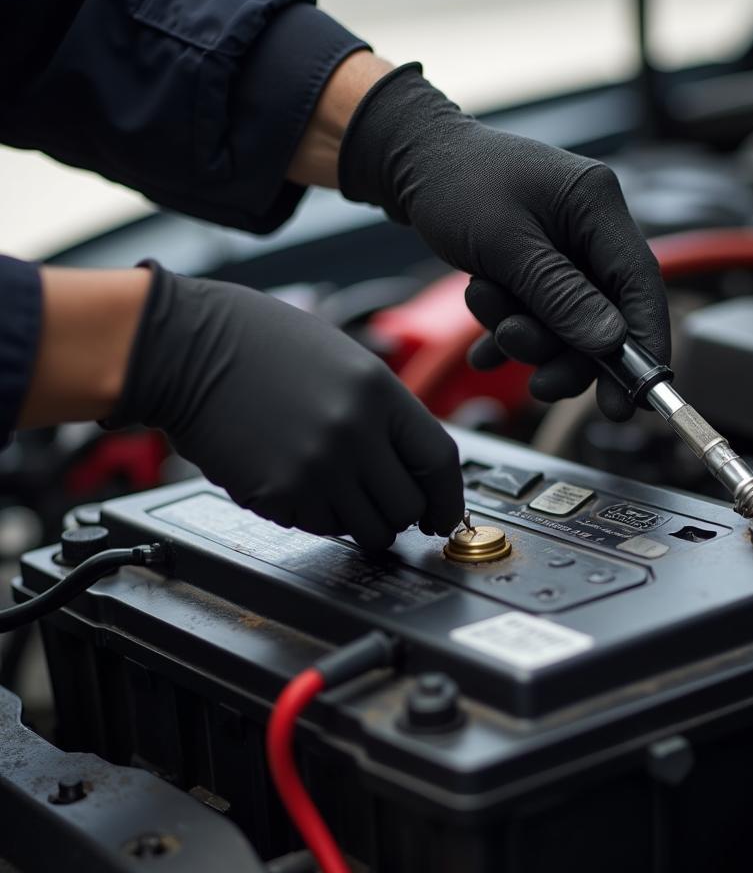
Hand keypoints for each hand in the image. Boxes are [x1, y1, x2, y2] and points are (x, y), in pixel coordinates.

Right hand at [106, 264, 463, 547]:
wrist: (184, 348)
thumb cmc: (259, 343)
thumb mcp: (344, 360)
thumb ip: (385, 412)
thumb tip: (414, 465)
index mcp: (377, 392)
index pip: (440, 461)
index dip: (448, 497)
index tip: (444, 514)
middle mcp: (353, 433)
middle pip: (409, 506)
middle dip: (402, 513)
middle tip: (384, 503)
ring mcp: (316, 468)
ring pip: (368, 529)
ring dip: (360, 520)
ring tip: (336, 488)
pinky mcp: (278, 495)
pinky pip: (320, 527)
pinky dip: (318, 516)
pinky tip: (298, 481)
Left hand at [338, 65, 669, 420]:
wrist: (407, 160)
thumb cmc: (453, 184)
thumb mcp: (505, 245)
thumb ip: (559, 295)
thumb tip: (610, 343)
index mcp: (596, 206)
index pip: (641, 283)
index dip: (646, 343)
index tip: (634, 397)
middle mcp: (588, 228)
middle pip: (605, 314)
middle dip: (567, 353)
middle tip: (536, 381)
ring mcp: (563, 248)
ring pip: (567, 322)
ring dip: (528, 338)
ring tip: (488, 319)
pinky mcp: (536, 265)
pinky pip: (538, 315)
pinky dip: (511, 335)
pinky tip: (484, 351)